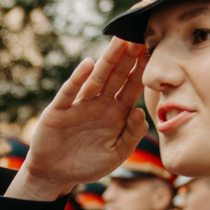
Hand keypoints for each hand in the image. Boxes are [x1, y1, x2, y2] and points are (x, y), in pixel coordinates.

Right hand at [12, 38, 150, 201]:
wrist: (55, 174)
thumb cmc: (88, 163)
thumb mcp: (116, 154)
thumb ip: (131, 135)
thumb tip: (140, 112)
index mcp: (116, 112)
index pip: (132, 86)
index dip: (142, 70)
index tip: (154, 51)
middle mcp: (100, 103)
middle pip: (117, 76)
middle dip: (128, 57)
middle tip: (139, 35)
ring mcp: (79, 104)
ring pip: (96, 78)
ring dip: (108, 60)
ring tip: (119, 41)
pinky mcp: (59, 110)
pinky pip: (70, 92)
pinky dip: (78, 79)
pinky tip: (87, 65)